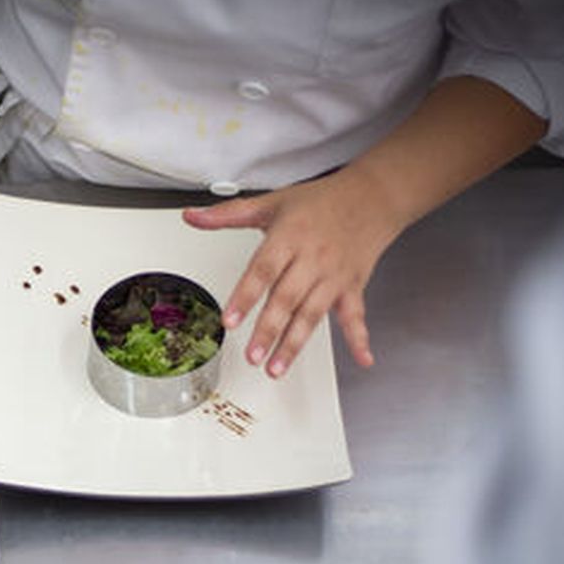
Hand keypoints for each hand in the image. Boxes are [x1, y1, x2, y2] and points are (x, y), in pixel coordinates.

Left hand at [182, 169, 402, 375]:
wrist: (372, 195)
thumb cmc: (320, 201)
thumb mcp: (271, 202)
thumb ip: (228, 214)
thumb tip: (191, 216)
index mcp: (288, 238)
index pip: (263, 270)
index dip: (245, 296)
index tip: (229, 320)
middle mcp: (312, 258)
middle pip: (286, 299)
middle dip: (269, 330)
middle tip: (252, 356)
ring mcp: (333, 275)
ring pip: (312, 313)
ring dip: (295, 343)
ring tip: (276, 368)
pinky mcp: (353, 286)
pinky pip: (355, 314)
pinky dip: (359, 338)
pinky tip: (362, 358)